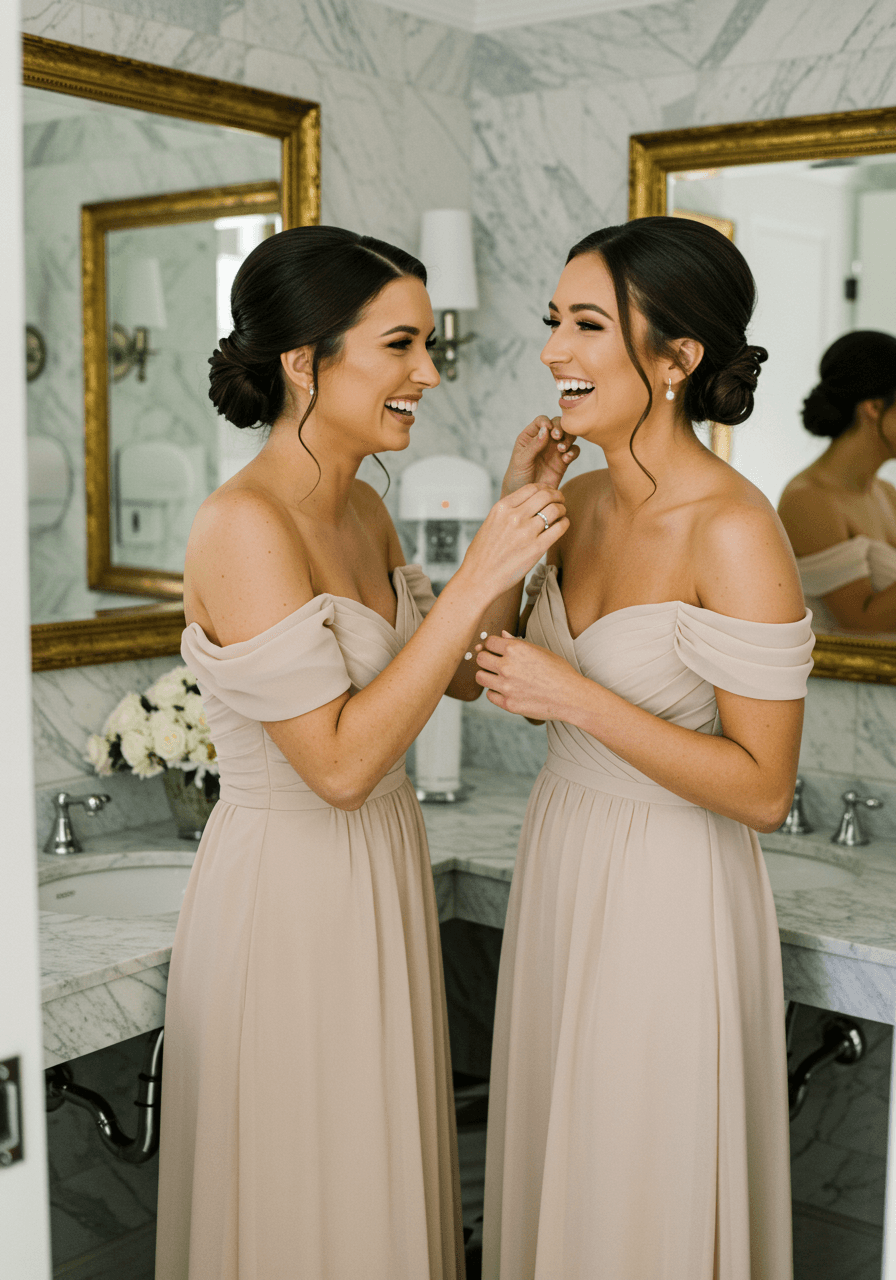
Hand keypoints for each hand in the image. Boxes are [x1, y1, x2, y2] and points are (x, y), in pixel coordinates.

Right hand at [458, 484, 568, 603]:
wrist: (479, 579)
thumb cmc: (482, 555)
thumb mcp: (490, 523)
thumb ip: (508, 512)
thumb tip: (527, 506)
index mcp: (501, 508)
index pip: (531, 488)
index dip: (544, 488)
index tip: (549, 492)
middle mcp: (514, 517)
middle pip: (545, 495)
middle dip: (557, 495)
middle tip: (560, 500)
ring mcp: (526, 532)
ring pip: (555, 510)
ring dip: (562, 509)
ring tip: (562, 513)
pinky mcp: (537, 549)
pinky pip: (559, 528)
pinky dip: (565, 523)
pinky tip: (562, 525)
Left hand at [475, 631, 581, 719]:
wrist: (570, 696)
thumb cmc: (558, 671)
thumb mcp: (540, 651)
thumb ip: (517, 643)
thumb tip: (502, 635)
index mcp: (515, 649)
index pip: (488, 642)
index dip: (492, 645)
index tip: (496, 649)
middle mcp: (507, 666)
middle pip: (480, 658)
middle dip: (486, 658)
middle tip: (495, 662)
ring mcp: (506, 686)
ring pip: (480, 677)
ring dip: (487, 675)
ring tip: (498, 676)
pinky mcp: (507, 703)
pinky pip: (489, 695)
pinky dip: (495, 692)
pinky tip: (507, 689)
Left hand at [502, 416, 579, 496]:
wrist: (526, 498)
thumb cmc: (517, 477)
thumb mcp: (521, 460)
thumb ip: (533, 445)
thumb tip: (546, 430)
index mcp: (530, 436)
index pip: (541, 421)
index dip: (547, 422)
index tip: (549, 430)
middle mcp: (544, 440)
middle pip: (558, 424)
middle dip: (561, 428)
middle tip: (558, 437)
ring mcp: (554, 450)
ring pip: (568, 436)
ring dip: (568, 439)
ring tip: (562, 450)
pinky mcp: (563, 462)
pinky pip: (573, 451)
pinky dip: (573, 452)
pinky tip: (566, 459)